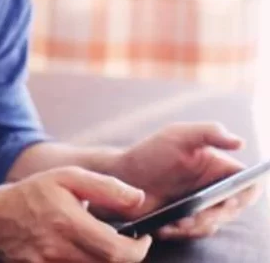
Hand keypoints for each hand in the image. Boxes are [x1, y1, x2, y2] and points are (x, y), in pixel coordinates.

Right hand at [0, 166, 151, 261]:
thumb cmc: (34, 194)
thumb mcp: (67, 178)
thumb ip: (106, 187)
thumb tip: (140, 199)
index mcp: (67, 221)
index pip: (118, 250)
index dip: (139, 248)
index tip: (143, 238)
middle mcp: (58, 248)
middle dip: (126, 256)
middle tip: (128, 242)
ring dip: (106, 260)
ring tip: (102, 245)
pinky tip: (85, 253)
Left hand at [111, 122, 261, 238]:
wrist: (119, 175)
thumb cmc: (149, 152)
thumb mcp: (178, 135)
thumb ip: (209, 132)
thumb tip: (240, 142)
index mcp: (218, 168)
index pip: (247, 185)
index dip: (244, 195)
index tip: (230, 199)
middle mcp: (213, 189)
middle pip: (231, 210)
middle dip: (214, 216)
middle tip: (194, 216)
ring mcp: (198, 207)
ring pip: (211, 225)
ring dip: (195, 226)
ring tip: (175, 221)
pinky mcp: (183, 221)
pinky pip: (191, 234)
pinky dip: (180, 232)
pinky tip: (163, 227)